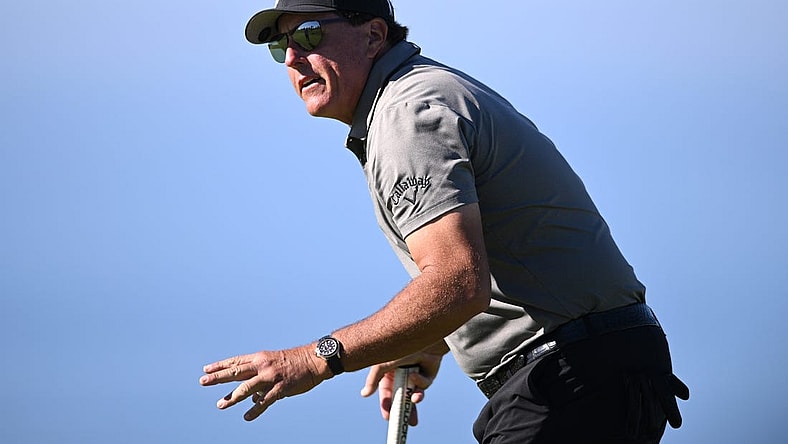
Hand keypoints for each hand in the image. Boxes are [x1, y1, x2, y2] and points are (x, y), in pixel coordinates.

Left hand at [199, 346, 325, 420]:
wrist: (314, 360)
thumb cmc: (295, 362)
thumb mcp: (274, 365)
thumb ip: (261, 381)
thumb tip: (253, 399)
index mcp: (260, 358)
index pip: (236, 361)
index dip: (220, 366)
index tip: (206, 369)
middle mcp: (262, 366)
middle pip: (236, 372)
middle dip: (218, 377)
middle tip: (202, 381)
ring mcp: (271, 377)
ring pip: (247, 388)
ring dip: (232, 397)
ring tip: (220, 405)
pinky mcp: (281, 388)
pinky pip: (265, 401)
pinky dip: (255, 410)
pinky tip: (247, 417)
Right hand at [360, 346, 445, 425]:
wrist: (424, 337)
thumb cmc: (401, 347)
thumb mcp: (382, 364)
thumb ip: (373, 379)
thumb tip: (364, 394)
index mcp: (388, 373)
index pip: (386, 393)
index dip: (387, 405)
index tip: (388, 417)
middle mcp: (401, 375)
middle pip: (401, 397)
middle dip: (402, 411)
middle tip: (403, 422)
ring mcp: (415, 376)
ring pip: (413, 396)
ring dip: (413, 405)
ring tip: (413, 412)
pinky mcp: (427, 376)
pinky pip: (423, 387)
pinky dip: (420, 385)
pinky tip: (416, 375)